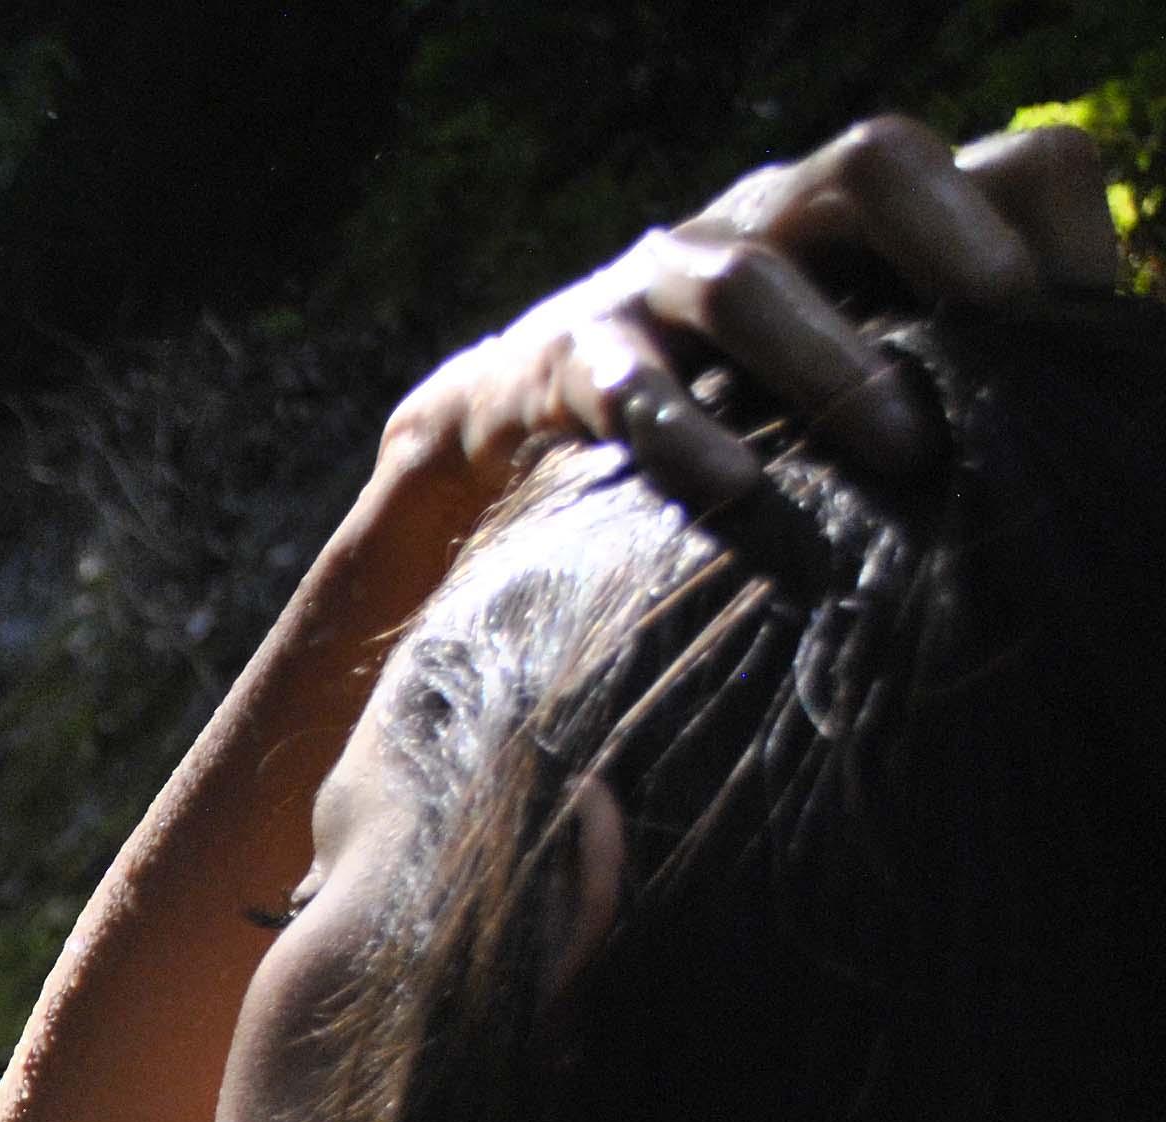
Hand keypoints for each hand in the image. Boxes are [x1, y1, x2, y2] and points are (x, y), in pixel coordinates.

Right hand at [380, 115, 1127, 514]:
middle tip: (1005, 333)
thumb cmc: (727, 412)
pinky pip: (630, 385)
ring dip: (837, 364)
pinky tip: (740, 490)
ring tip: (903, 456)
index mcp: (859, 217)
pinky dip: (689, 437)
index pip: (993, 162)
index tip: (1068, 332)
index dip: (1048, 232)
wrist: (511, 428)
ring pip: (751, 278)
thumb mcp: (848, 366)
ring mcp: (659, 281)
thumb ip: (947, 368)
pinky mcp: (570, 361)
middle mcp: (766, 218)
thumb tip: (1080, 426)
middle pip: (872, 160)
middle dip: (951, 241)